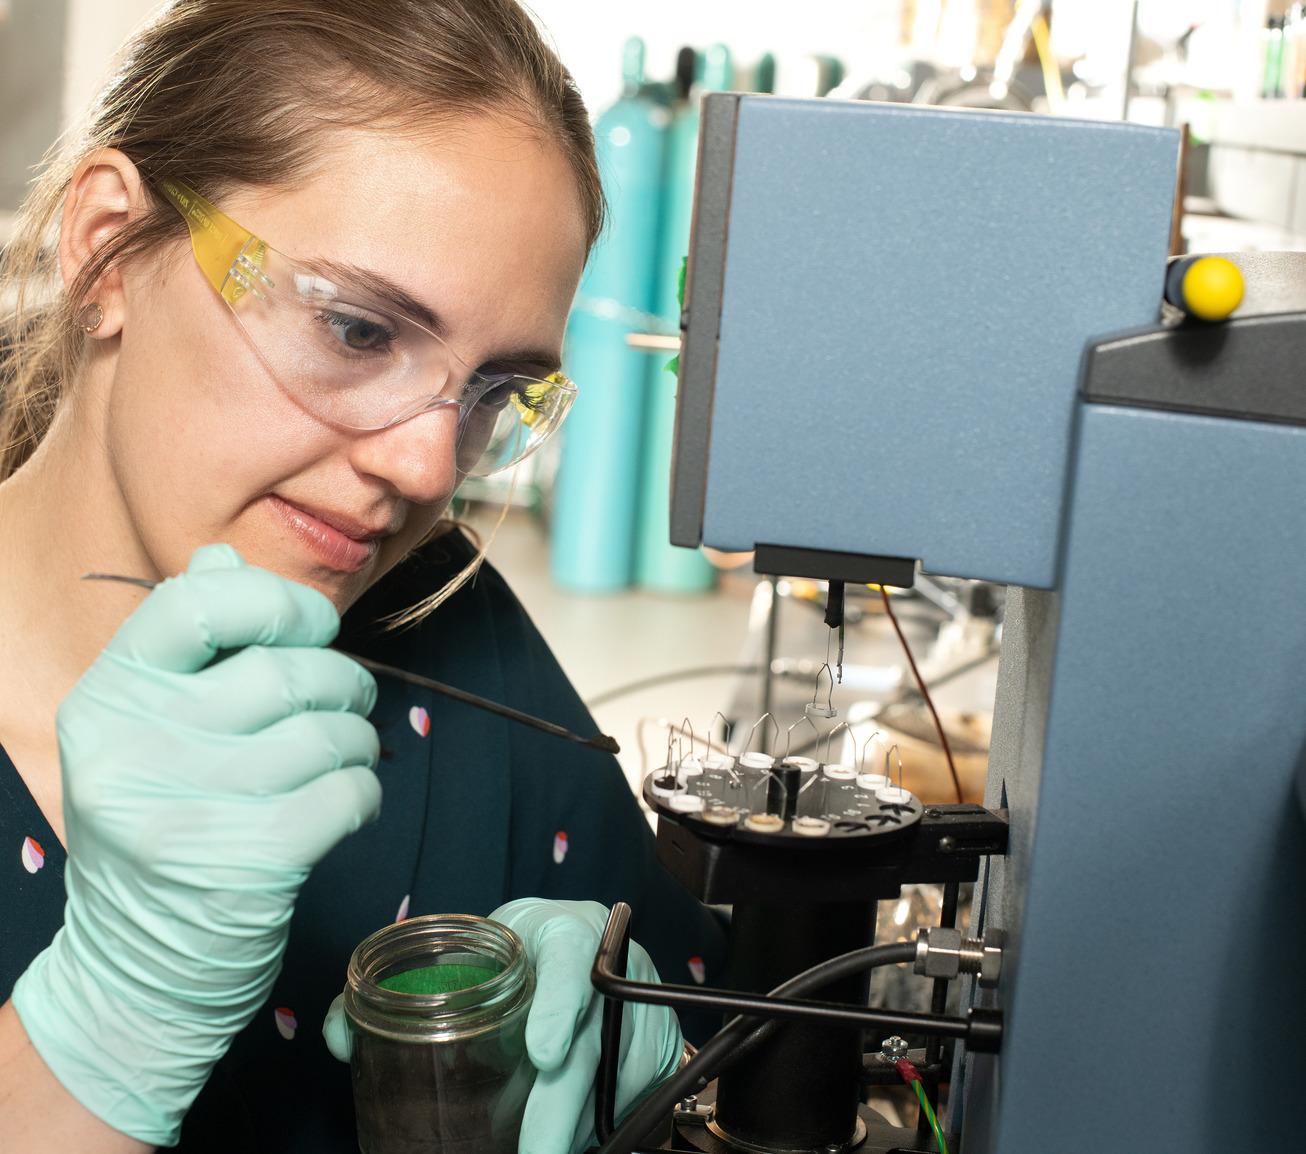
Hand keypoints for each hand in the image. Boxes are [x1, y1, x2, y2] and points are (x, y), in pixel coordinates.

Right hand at [12, 545, 381, 1144]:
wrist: (138, 969)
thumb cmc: (162, 828)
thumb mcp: (146, 733)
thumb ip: (186, 647)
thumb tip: (218, 558)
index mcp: (107, 699)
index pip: (196, 603)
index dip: (276, 601)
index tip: (313, 626)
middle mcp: (133, 749)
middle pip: (282, 671)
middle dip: (340, 681)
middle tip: (349, 700)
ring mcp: (185, 812)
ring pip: (324, 733)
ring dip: (356, 740)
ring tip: (343, 756)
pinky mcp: (245, 867)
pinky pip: (346, 794)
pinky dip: (363, 794)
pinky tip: (346, 806)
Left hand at [323, 901, 681, 1153]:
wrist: (574, 938)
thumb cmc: (514, 950)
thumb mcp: (469, 947)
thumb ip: (404, 989)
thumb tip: (341, 1036)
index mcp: (565, 931)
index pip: (570, 962)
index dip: (559, 1006)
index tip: (541, 1053)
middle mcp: (614, 965)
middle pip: (592, 1047)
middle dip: (558, 1112)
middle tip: (531, 1153)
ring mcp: (642, 1007)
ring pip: (613, 1087)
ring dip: (573, 1132)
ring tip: (534, 1149)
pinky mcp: (657, 1044)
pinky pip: (633, 1100)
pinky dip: (598, 1130)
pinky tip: (567, 1142)